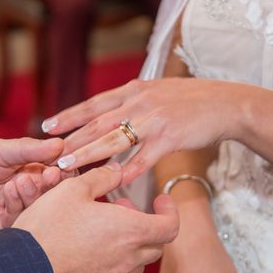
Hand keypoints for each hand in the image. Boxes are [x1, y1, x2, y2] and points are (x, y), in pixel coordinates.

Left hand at [0, 137, 65, 239]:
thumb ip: (28, 150)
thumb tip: (61, 144)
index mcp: (24, 173)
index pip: (53, 175)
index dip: (62, 170)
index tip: (66, 164)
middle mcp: (20, 195)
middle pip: (48, 196)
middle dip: (52, 185)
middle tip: (52, 175)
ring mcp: (7, 213)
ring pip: (34, 211)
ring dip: (33, 195)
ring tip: (24, 180)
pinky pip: (14, 225)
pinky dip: (17, 208)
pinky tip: (11, 192)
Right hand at [13, 163, 179, 272]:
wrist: (24, 268)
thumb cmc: (50, 225)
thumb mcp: (74, 188)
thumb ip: (102, 177)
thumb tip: (116, 171)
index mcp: (131, 231)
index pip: (170, 226)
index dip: (170, 211)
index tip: (159, 200)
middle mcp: (128, 258)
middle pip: (157, 244)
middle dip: (148, 224)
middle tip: (125, 208)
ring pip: (138, 261)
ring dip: (133, 243)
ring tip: (108, 227)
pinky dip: (116, 257)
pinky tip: (91, 244)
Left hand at [43, 78, 258, 183]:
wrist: (226, 104)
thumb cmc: (190, 100)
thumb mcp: (156, 92)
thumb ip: (131, 101)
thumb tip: (108, 114)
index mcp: (133, 90)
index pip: (93, 104)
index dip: (69, 116)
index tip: (47, 127)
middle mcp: (139, 102)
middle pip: (97, 123)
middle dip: (70, 140)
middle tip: (48, 155)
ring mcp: (153, 120)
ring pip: (113, 140)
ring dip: (88, 155)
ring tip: (67, 168)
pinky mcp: (169, 137)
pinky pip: (143, 158)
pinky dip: (127, 170)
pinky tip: (111, 182)